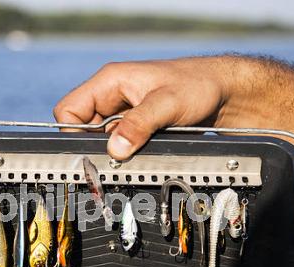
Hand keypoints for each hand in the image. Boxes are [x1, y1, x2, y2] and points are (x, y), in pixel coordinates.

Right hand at [53, 58, 238, 159]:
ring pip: (102, 140)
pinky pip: (121, 145)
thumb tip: (115, 150)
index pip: (69, 109)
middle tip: (116, 157)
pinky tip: (145, 152)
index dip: (73, 132)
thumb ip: (139, 125)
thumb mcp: (167, 104)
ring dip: (115, 151)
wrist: (224, 93)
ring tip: (138, 151)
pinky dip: (129, 153)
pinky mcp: (136, 127)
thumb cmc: (198, 85)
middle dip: (96, 146)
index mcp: (110, 82)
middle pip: (83, 129)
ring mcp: (124, 114)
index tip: (90, 150)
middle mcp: (113, 98)